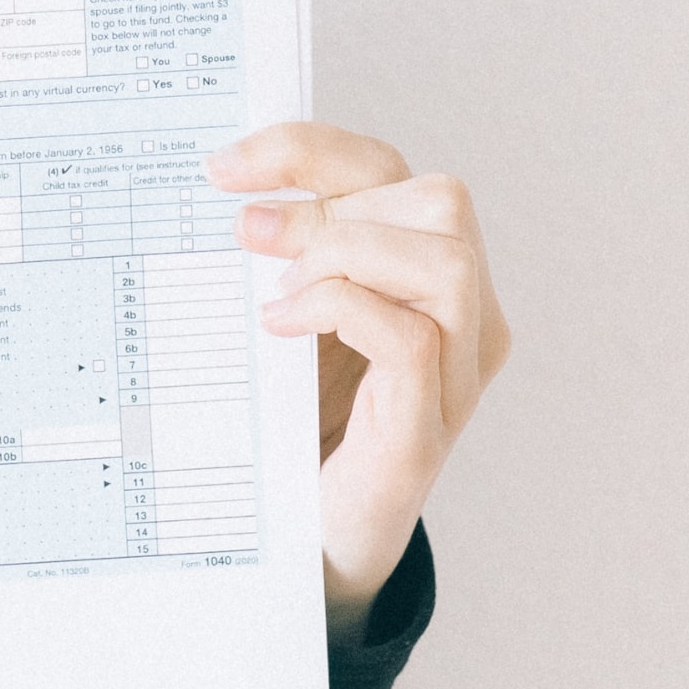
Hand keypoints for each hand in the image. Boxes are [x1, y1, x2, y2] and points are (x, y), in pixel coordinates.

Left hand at [208, 123, 510, 638]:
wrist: (305, 538)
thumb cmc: (297, 419)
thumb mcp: (285, 314)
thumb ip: (281, 255)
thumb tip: (226, 187)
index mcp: (427, 275)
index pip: (393, 172)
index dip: (310, 150)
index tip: (224, 165)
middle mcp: (464, 317)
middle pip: (438, 198)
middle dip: (331, 198)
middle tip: (247, 232)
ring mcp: (457, 376)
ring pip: (445, 258)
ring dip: (344, 251)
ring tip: (274, 286)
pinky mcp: (426, 430)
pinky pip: (413, 339)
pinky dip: (340, 310)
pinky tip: (280, 326)